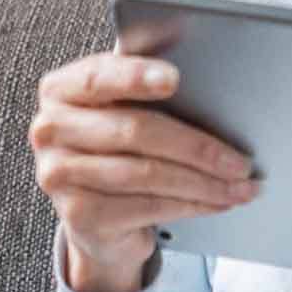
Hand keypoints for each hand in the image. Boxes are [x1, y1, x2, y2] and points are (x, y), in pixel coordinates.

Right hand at [29, 49, 260, 290]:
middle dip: (199, 146)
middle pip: (135, 131)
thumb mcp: (127, 108)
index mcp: (62, 89)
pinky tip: (216, 202)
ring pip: (147, 173)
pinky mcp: (78, 215)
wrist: (98, 213)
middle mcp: (51, 129)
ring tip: (240, 185)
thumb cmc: (121, 146)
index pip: (98, 77)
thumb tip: (209, 76)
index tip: (174, 79)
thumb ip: (149, 87)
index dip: (136, 76)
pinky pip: (147, 206)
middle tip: (240, 160)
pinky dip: (191, 204)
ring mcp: (59, 175)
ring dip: (204, 182)